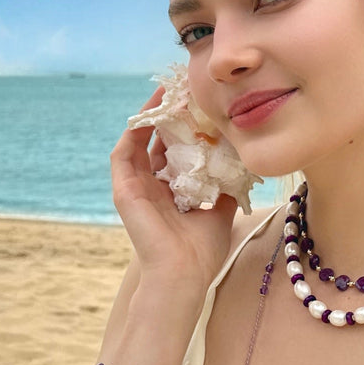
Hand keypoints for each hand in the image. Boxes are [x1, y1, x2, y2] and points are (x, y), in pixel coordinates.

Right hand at [110, 87, 236, 294]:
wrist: (184, 274)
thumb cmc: (203, 250)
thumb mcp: (220, 208)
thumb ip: (225, 184)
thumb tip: (240, 162)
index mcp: (172, 192)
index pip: (176, 152)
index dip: (186, 129)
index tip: (200, 107)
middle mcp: (152, 186)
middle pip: (156, 142)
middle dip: (169, 116)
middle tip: (184, 90)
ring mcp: (135, 187)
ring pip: (138, 142)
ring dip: (150, 117)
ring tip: (167, 93)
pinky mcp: (123, 189)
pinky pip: (124, 152)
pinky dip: (134, 130)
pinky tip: (151, 112)